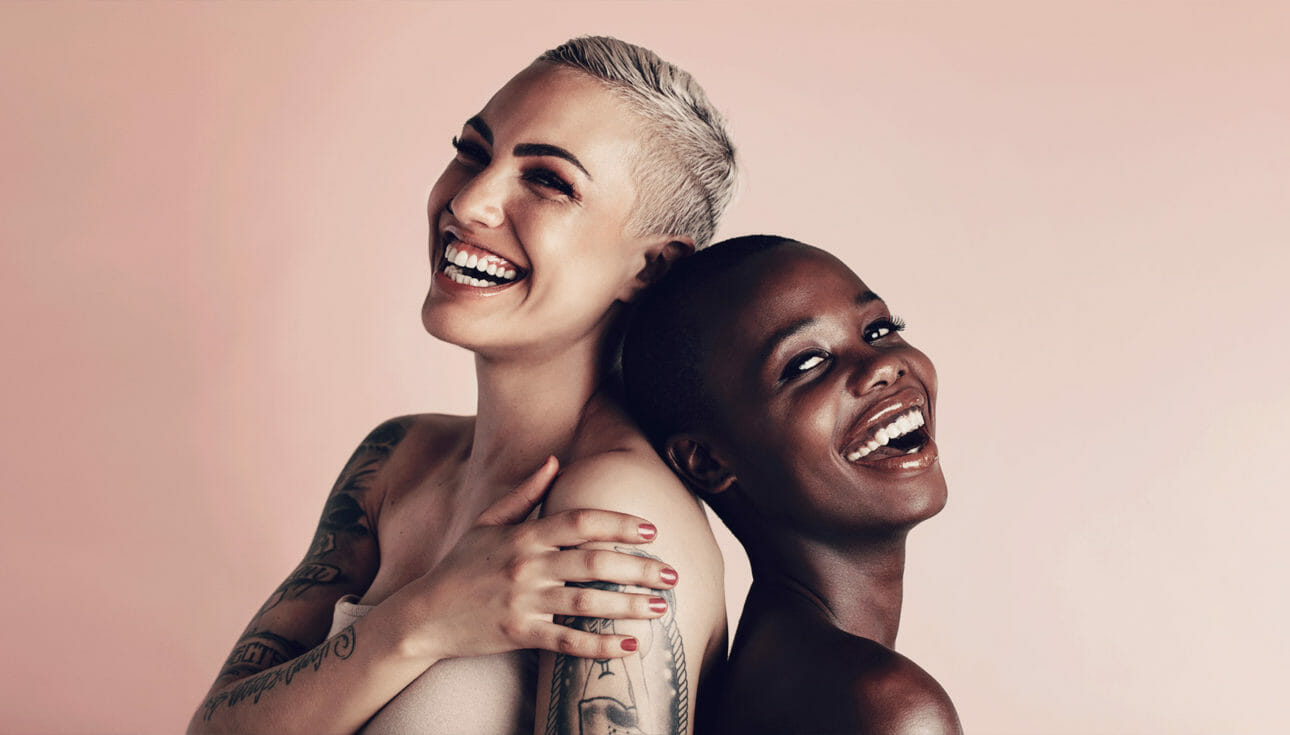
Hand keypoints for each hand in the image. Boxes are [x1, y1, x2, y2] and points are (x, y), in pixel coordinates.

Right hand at [409, 457, 676, 660]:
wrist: (423, 615)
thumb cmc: (460, 566)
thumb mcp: (487, 523)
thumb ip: (524, 493)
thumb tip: (554, 460)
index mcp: (524, 535)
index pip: (581, 522)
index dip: (619, 524)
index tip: (651, 530)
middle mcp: (527, 566)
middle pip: (594, 562)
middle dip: (638, 568)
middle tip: (672, 573)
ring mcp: (524, 602)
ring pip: (587, 602)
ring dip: (628, 605)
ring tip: (660, 607)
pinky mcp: (520, 634)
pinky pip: (567, 640)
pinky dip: (601, 645)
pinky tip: (631, 645)